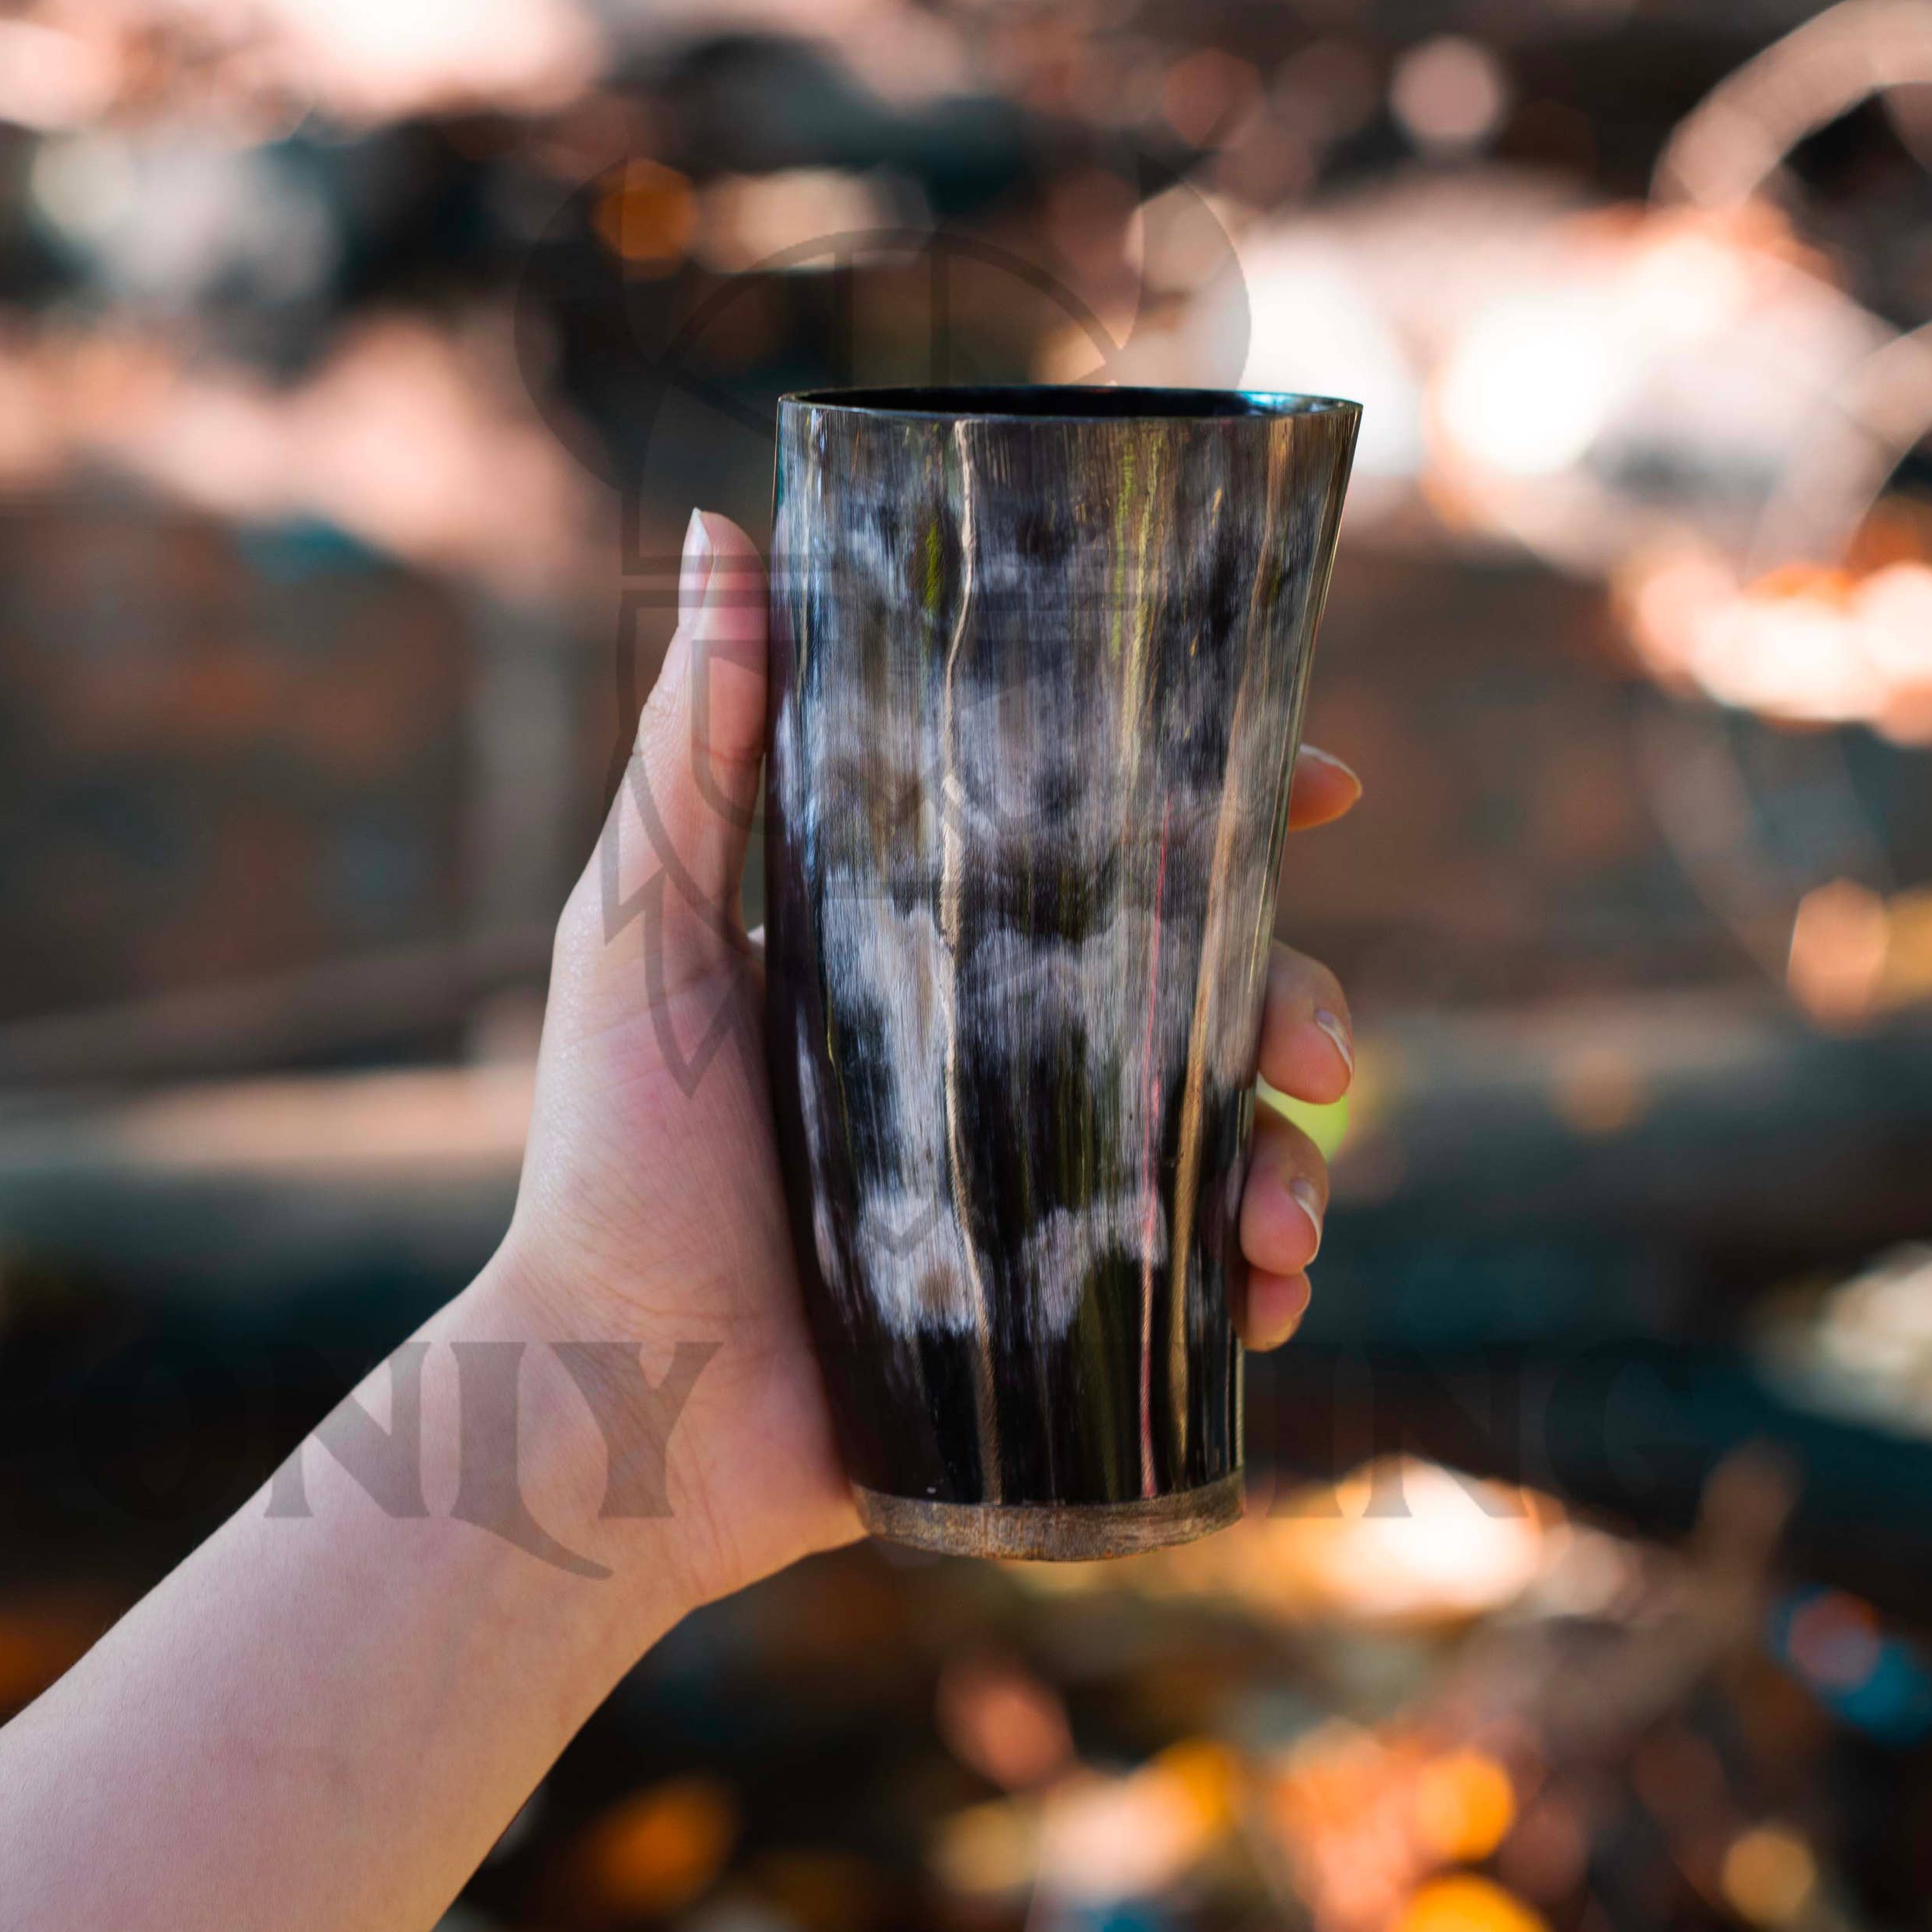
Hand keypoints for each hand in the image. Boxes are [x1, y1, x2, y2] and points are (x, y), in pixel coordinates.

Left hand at [488, 510, 1363, 1610]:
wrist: (608, 1402)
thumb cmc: (610, 1159)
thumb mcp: (643, 928)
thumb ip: (695, 745)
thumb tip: (722, 530)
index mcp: (924, 955)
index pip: (1099, 856)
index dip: (1227, 813)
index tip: (1323, 784)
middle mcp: (990, 1066)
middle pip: (1201, 1003)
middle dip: (1302, 1007)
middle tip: (1323, 1049)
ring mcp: (1028, 1198)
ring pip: (1219, 1151)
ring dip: (1295, 1165)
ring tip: (1289, 1215)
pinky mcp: (1044, 1326)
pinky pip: (1188, 1299)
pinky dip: (1254, 1294)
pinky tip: (1268, 1300)